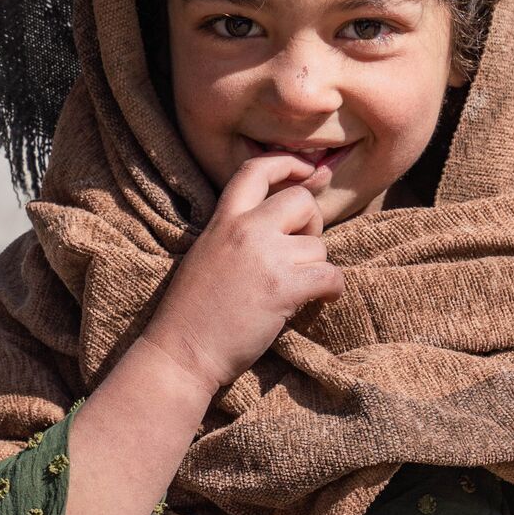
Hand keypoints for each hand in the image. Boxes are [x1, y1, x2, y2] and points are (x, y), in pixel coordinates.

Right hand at [139, 153, 345, 393]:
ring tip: (295, 289)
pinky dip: (333, 289)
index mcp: (223, 219)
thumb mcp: (208, 253)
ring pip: (319, 247)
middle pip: (302, 202)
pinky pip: (330, 275)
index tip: (307, 170)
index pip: (256, 170)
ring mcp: (264, 257)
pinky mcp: (282, 288)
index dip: (287, 163)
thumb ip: (240, 232)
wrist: (181, 351)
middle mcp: (245, 230)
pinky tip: (321, 299)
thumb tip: (288, 225)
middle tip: (301, 253)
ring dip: (316, 268)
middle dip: (312, 225)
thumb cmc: (194, 311)